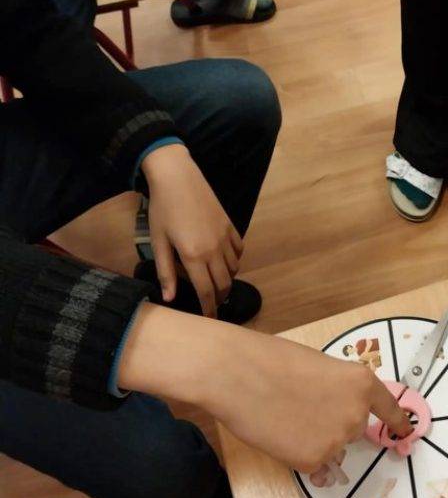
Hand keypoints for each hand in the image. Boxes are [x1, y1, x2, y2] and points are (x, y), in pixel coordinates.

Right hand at [118, 305, 414, 472]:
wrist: (238, 374)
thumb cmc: (271, 360)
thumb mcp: (319, 365)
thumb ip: (338, 388)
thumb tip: (339, 406)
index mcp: (362, 384)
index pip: (390, 409)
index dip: (398, 422)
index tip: (406, 433)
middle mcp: (357, 414)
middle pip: (353, 429)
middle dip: (332, 423)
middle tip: (300, 408)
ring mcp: (338, 440)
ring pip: (331, 447)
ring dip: (313, 439)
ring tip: (284, 417)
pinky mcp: (314, 461)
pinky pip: (313, 464)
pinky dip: (296, 454)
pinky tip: (279, 434)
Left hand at [142, 144, 241, 317]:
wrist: (178, 178)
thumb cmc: (162, 210)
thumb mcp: (158, 242)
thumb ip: (166, 272)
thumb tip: (170, 298)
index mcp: (193, 257)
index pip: (207, 292)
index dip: (209, 309)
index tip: (209, 319)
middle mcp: (214, 250)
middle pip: (223, 284)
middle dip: (219, 298)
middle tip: (211, 304)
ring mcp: (225, 238)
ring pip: (233, 269)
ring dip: (226, 280)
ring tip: (216, 283)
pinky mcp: (230, 226)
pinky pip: (239, 251)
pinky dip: (234, 261)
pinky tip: (223, 260)